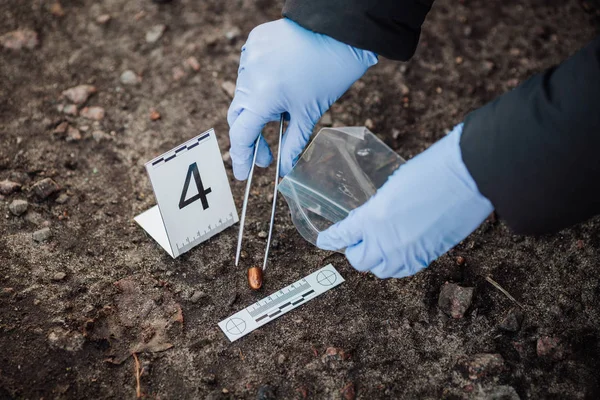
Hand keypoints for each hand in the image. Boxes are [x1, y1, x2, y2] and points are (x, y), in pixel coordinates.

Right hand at [227, 18, 376, 179]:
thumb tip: (284, 169)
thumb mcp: (309, 113)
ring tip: (284, 107)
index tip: (244, 174)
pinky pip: (250, 70)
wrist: (340, 30)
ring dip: (258, 107)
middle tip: (266, 156)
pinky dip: (260, 83)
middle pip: (239, 116)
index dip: (242, 158)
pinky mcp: (253, 42)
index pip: (241, 135)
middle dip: (251, 137)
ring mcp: (248, 56)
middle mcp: (248, 76)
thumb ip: (292, 144)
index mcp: (261, 97)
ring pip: (245, 92)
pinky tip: (280, 82)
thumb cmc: (329, 72)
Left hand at [316, 124, 493, 277]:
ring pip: (381, 270)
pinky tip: (398, 250)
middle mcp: (388, 242)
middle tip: (356, 240)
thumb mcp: (392, 186)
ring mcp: (409, 253)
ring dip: (375, 259)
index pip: (343, 235)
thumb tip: (372, 219)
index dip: (331, 239)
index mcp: (374, 218)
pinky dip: (396, 263)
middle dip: (354, 250)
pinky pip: (404, 270)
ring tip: (377, 245)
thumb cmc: (434, 171)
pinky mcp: (429, 256)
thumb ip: (377, 207)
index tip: (325, 240)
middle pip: (359, 260)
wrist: (469, 177)